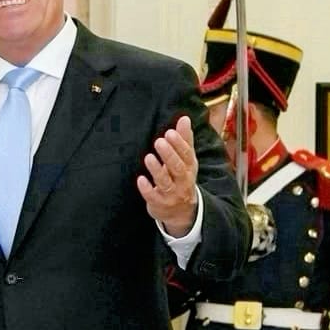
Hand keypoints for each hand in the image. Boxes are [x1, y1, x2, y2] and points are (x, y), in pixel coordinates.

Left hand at [138, 117, 199, 234]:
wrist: (183, 211)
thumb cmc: (182, 179)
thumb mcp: (186, 160)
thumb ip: (184, 139)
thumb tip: (184, 118)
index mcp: (189, 167)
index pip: (186, 155)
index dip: (179, 144)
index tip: (170, 132)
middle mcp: (183, 181)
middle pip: (177, 168)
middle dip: (169, 155)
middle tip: (159, 141)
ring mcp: (172, 194)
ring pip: (165, 182)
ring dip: (157, 170)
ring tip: (148, 157)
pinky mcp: (159, 203)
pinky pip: (153, 196)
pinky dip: (147, 189)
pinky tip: (140, 179)